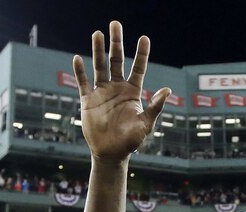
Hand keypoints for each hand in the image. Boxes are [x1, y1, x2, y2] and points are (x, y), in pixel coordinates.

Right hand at [73, 21, 170, 160]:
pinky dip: (80, 71)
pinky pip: (83, 82)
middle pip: (117, 60)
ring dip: (98, 50)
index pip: (138, 68)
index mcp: (133, 92)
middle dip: (116, 43)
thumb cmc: (131, 141)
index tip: (144, 38)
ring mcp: (102, 92)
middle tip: (115, 24)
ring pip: (100, 66)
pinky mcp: (88, 100)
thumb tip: (167, 90)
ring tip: (98, 33)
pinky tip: (78, 58)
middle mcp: (117, 88)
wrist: (111, 153)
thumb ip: (155, 106)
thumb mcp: (146, 124)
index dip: (141, 53)